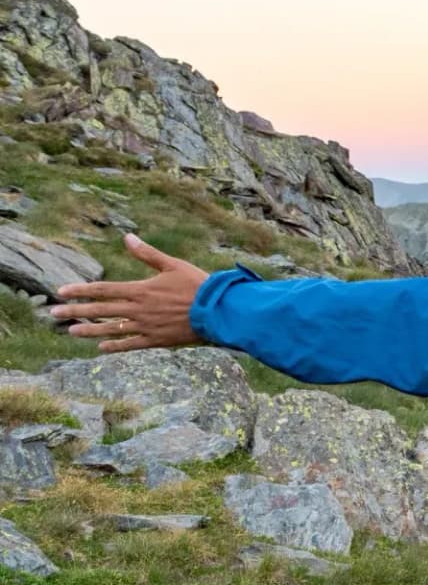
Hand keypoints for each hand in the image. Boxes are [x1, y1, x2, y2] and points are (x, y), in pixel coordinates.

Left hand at [51, 234, 210, 352]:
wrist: (218, 311)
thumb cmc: (198, 285)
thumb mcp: (173, 265)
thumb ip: (148, 254)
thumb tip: (127, 238)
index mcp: (141, 289)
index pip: (103, 289)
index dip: (80, 290)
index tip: (61, 292)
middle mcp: (138, 309)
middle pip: (100, 310)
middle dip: (75, 311)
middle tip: (53, 314)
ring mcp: (146, 326)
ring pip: (111, 329)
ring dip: (90, 330)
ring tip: (72, 331)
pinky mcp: (156, 339)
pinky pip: (131, 344)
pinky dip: (115, 345)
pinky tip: (102, 347)